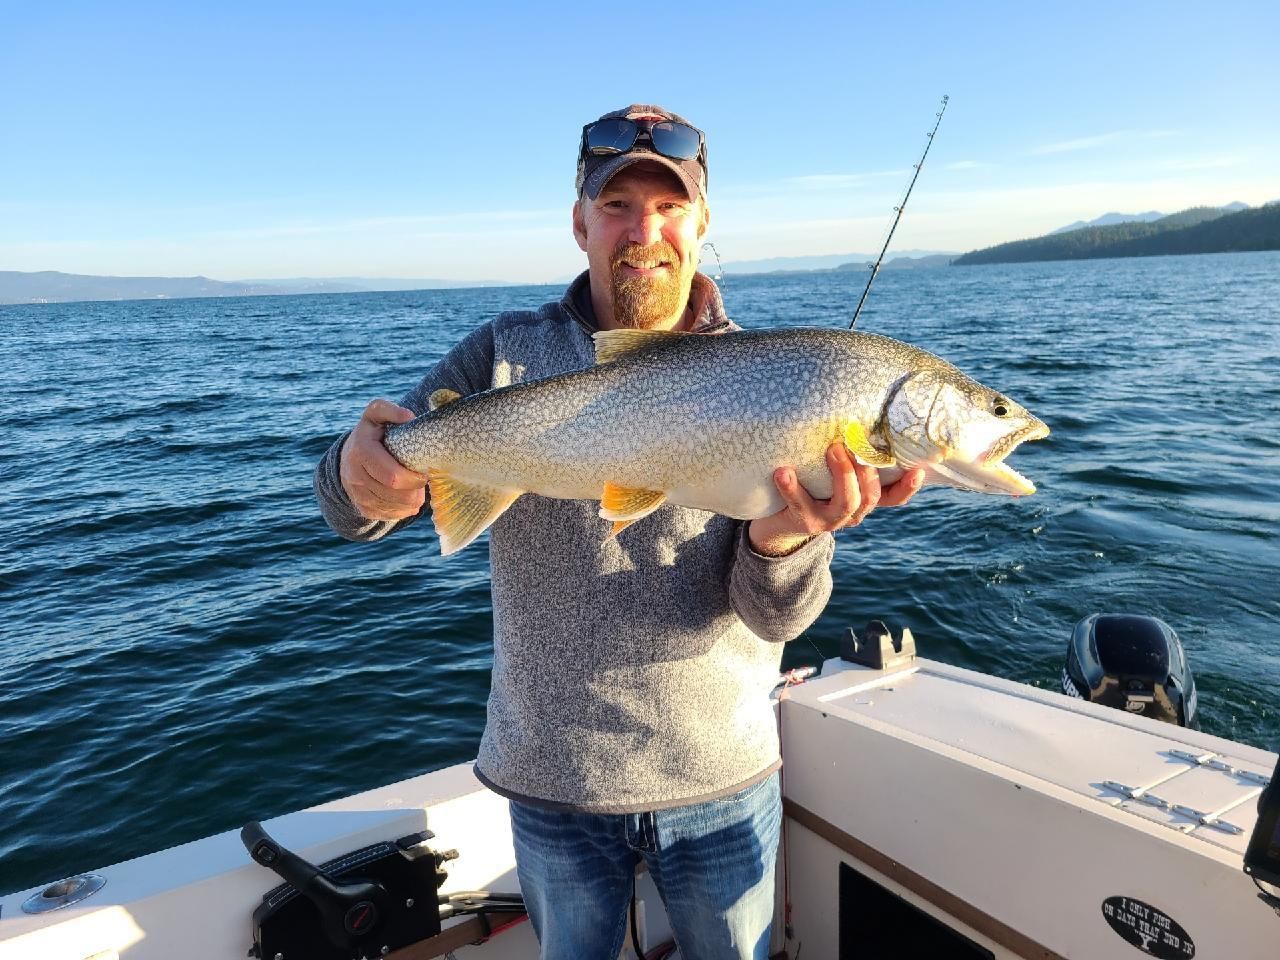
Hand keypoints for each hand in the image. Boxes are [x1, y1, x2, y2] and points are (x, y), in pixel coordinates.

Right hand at [339, 399, 428, 520]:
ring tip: (418, 489)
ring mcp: (357, 495)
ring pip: (395, 508)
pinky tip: (408, 498)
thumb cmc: (372, 431)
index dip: (414, 478)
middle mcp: (355, 476)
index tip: (425, 471)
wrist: (349, 455)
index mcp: (361, 451)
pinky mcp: (363, 508)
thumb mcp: (376, 414)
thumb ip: (389, 410)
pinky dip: (404, 510)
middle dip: (416, 491)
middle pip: (396, 495)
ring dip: (413, 501)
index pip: (394, 476)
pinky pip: (390, 516)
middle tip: (424, 481)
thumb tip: (408, 416)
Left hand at [747, 442, 924, 556]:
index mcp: (863, 500)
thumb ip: (848, 456)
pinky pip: (800, 505)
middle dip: (865, 469)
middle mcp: (851, 514)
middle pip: (870, 497)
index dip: (907, 487)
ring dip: (841, 474)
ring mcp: (829, 520)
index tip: (919, 470)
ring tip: (831, 449)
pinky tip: (782, 471)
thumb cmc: (811, 486)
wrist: (779, 520)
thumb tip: (857, 412)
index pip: (893, 498)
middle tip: (851, 442)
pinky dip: (791, 487)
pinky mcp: (804, 521)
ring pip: (845, 503)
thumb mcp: (832, 474)